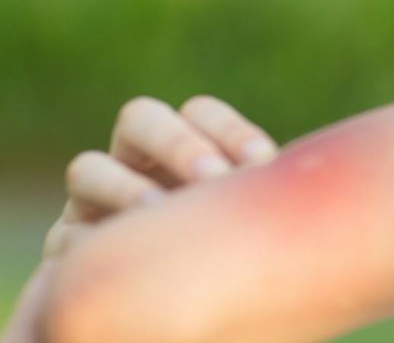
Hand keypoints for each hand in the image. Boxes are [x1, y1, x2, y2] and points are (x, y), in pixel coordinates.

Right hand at [0, 96, 277, 342]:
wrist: (181, 317)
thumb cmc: (237, 263)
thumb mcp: (251, 228)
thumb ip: (261, 200)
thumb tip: (287, 178)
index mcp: (186, 148)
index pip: (200, 113)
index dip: (228, 129)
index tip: (264, 161)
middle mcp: (136, 164)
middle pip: (140, 119)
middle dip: (178, 144)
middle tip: (213, 178)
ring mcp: (94, 202)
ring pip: (89, 168)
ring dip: (125, 188)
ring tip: (160, 215)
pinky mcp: (68, 249)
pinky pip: (68, 238)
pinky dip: (91, 245)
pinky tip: (126, 264)